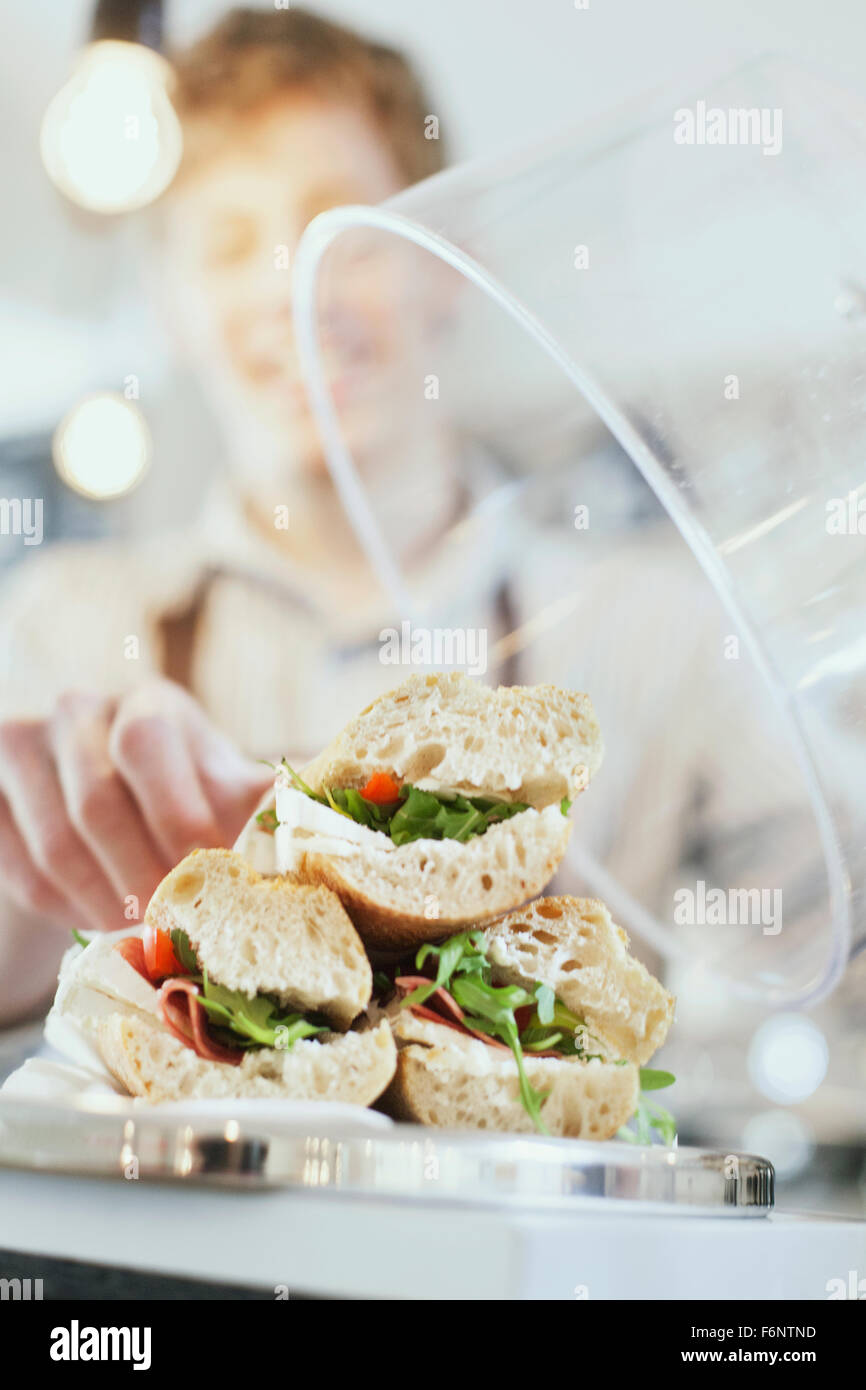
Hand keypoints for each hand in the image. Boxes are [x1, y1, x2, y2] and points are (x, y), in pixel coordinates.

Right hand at [0, 679, 270, 933]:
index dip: (176, 819)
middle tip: (175, 927)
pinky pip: (15, 869)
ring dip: (103, 903)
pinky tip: (96, 920)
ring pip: (54, 844)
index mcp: (150, 705)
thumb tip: (351, 803)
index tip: (208, 879)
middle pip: (95, 802)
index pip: (145, 746)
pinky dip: (60, 908)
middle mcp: (78, 712)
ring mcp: (22, 749)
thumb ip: (278, 800)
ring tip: (143, 932)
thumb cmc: (191, 807)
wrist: (117, 824)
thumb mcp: (234, 793)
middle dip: (142, 878)